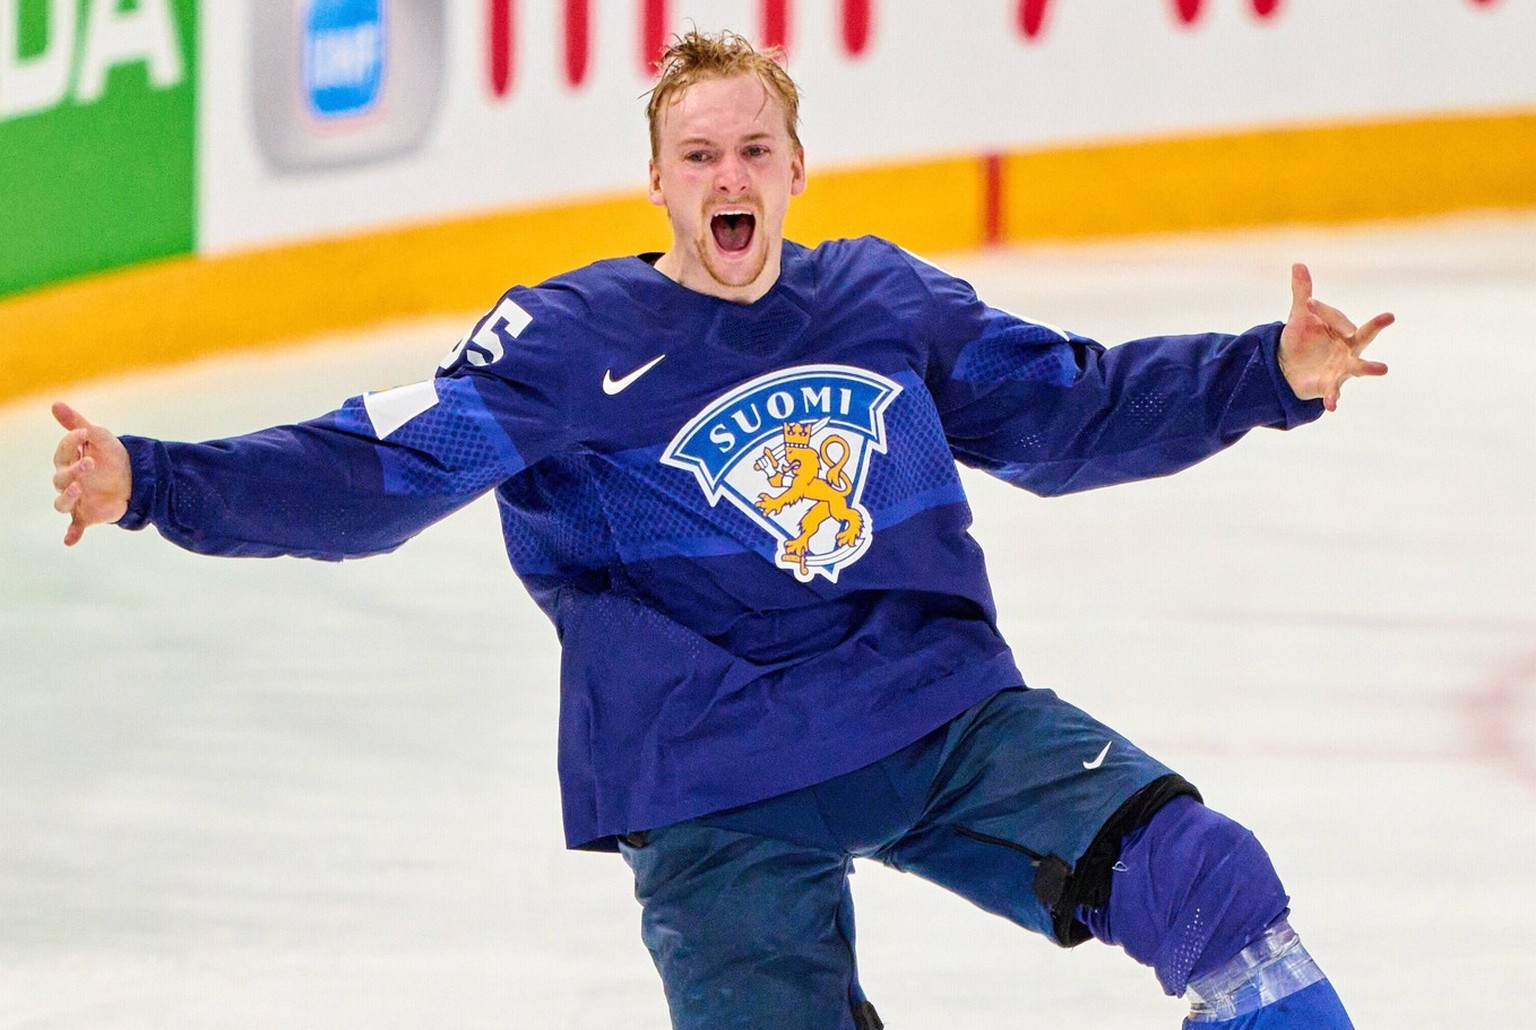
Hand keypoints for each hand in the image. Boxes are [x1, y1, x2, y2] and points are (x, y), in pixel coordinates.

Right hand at [52, 402, 131, 546]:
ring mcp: (76, 499)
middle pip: (60, 478)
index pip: (62, 452)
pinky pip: (75, 527)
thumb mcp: (98, 436)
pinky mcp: (87, 515)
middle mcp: (68, 481)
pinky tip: (70, 540)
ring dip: (67, 496)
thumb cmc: (112, 455)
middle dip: (74, 470)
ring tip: (78, 487)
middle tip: (92, 463)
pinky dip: (71, 534)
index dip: (71, 441)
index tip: (86, 433)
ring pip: (60, 503)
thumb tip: (55, 404)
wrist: (136, 477)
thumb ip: (76, 422)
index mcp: (68, 460)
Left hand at [1278, 263, 1393, 411]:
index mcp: (1342, 329)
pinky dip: (1332, 398)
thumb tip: (1298, 264)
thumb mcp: (1300, 316)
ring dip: (1370, 368)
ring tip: (1384, 368)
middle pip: (1364, 336)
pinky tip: (1332, 405)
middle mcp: (1348, 348)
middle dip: (1375, 327)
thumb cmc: (1302, 338)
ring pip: (1358, 367)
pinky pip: (1332, 392)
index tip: (1308, 303)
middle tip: (1389, 315)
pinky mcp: (1329, 385)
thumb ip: (1302, 292)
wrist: (1290, 367)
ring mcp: (1341, 367)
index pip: (1336, 316)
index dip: (1322, 310)